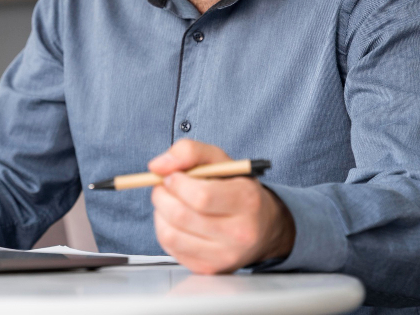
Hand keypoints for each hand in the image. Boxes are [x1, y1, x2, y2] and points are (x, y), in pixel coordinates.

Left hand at [148, 139, 294, 273]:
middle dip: (162, 195)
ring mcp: (224, 255)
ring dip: (160, 212)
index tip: (173, 176)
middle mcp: (240, 233)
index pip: (200, 196)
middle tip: (164, 186)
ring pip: (171, 234)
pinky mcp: (209, 268)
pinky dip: (164, 229)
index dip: (177, 183)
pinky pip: (171, 248)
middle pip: (181, 215)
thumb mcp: (220, 160)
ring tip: (169, 202)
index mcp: (247, 201)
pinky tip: (175, 220)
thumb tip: (157, 165)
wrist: (262, 227)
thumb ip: (189, 151)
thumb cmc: (236, 188)